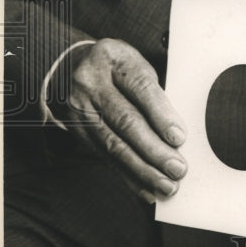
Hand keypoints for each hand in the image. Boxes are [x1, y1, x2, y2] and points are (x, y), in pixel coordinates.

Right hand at [51, 38, 187, 202]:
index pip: (139, 86)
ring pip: (114, 145)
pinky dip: (128, 175)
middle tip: (177, 169)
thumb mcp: (132, 62)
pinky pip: (105, 157)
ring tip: (165, 185)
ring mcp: (80, 109)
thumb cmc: (113, 66)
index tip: (178, 137)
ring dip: (143, 169)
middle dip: (154, 149)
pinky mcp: (78, 132)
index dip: (160, 114)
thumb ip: (152, 91)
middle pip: (125, 120)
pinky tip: (145, 189)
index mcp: (111, 57)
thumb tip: (176, 131)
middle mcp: (91, 83)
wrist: (66, 67)